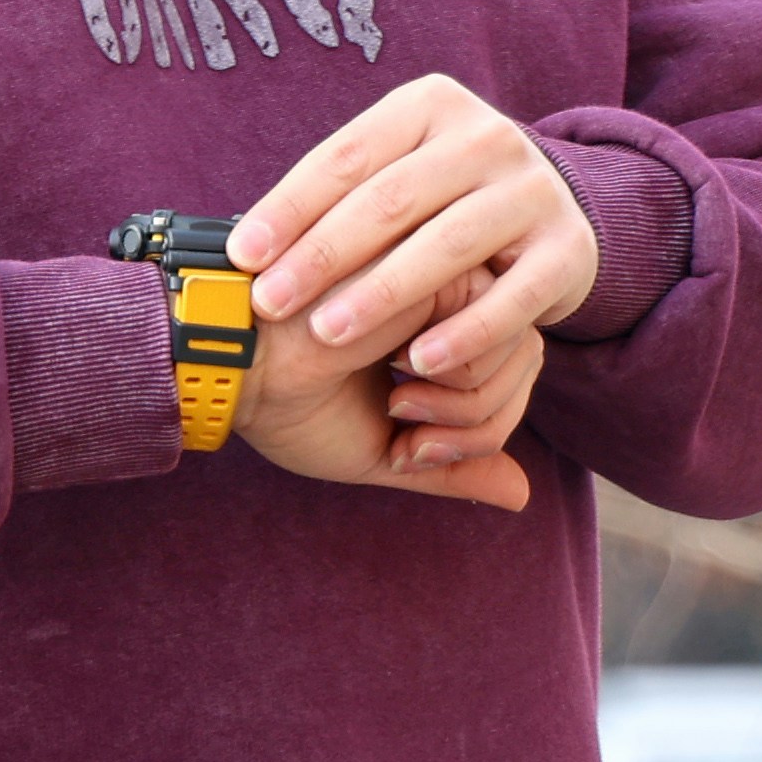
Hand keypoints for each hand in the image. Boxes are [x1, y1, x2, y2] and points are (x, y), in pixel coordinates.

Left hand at [232, 76, 598, 397]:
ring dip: (381, 294)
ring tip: (327, 334)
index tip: (240, 256)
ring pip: (447, 246)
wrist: (551, 211)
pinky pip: (512, 298)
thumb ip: (333, 198)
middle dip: (322, 255)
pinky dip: (464, 333)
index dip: (289, 206)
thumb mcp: (393, 177)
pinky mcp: (568, 250)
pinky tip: (419, 364)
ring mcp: (533, 191)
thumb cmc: (440, 199)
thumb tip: (242, 250)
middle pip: (390, 199)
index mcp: (430, 105)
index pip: (346, 155)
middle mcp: (487, 137)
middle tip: (269, 303)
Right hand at [234, 267, 543, 513]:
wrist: (237, 364)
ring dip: (466, 409)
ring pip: (520, 352)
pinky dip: (461, 382)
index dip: (478, 435)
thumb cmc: (291, 405)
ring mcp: (443, 275)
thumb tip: (523, 496)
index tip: (410, 450)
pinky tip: (395, 375)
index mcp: (429, 332)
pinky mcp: (439, 265)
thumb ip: (454, 467)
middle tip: (409, 437)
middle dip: (479, 428)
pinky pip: (496, 335)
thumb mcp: (383, 452)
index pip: (506, 382)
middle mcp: (443, 297)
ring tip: (397, 404)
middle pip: (524, 366)